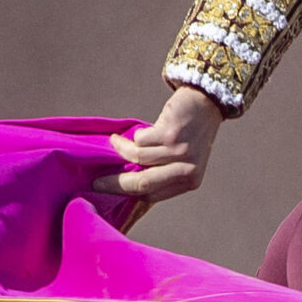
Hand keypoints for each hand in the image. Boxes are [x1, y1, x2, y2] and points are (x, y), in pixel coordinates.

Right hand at [98, 86, 222, 202]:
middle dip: (115, 184)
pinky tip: (127, 133)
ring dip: (120, 150)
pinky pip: (139, 139)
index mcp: (189, 181)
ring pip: (137, 158)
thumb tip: (125, 184)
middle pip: (143, 183)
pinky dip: (130, 136)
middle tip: (97, 183)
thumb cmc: (189, 134)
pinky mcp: (170, 133)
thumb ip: (162, 173)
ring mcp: (179, 152)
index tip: (108, 190)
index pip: (151, 196)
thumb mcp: (183, 160)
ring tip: (114, 142)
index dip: (127, 193)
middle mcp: (187, 170)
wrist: (205, 105)